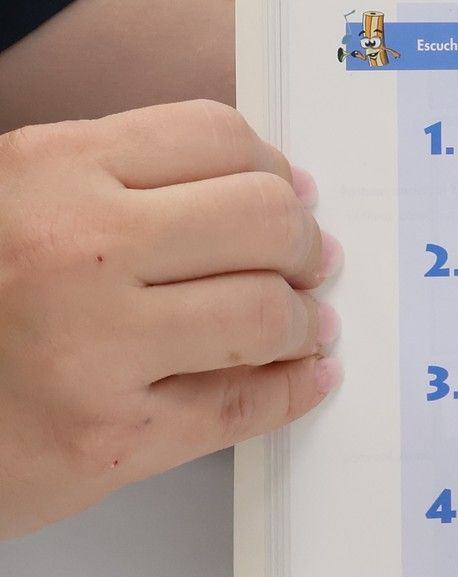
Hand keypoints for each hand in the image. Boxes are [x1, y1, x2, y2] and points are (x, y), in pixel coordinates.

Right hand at [0, 100, 340, 536]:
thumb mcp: (15, 200)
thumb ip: (118, 182)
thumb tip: (264, 185)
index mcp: (53, 172)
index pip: (218, 138)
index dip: (274, 167)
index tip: (290, 191)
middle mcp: (76, 250)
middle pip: (262, 219)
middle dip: (302, 242)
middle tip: (309, 260)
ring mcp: (92, 347)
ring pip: (264, 313)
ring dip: (301, 319)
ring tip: (300, 322)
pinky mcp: (106, 438)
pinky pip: (239, 405)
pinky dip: (292, 389)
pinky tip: (306, 375)